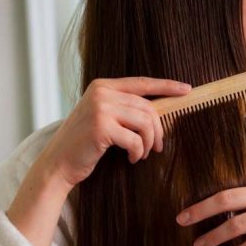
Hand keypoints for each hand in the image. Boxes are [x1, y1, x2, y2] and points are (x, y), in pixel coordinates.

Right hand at [40, 76, 191, 187]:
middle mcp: (101, 92)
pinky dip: (138, 152)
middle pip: (147, 107)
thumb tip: (158, 111)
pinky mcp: (101, 127)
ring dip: (148, 143)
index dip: (166, 85)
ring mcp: (101, 108)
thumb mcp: (102, 117)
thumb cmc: (84, 143)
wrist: (58, 163)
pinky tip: (131, 158)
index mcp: (102, 86)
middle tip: (158, 147)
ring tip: (141, 154)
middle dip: (157, 130)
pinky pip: (135, 139)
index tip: (186, 89)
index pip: (142, 83)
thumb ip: (123, 108)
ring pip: (144, 123)